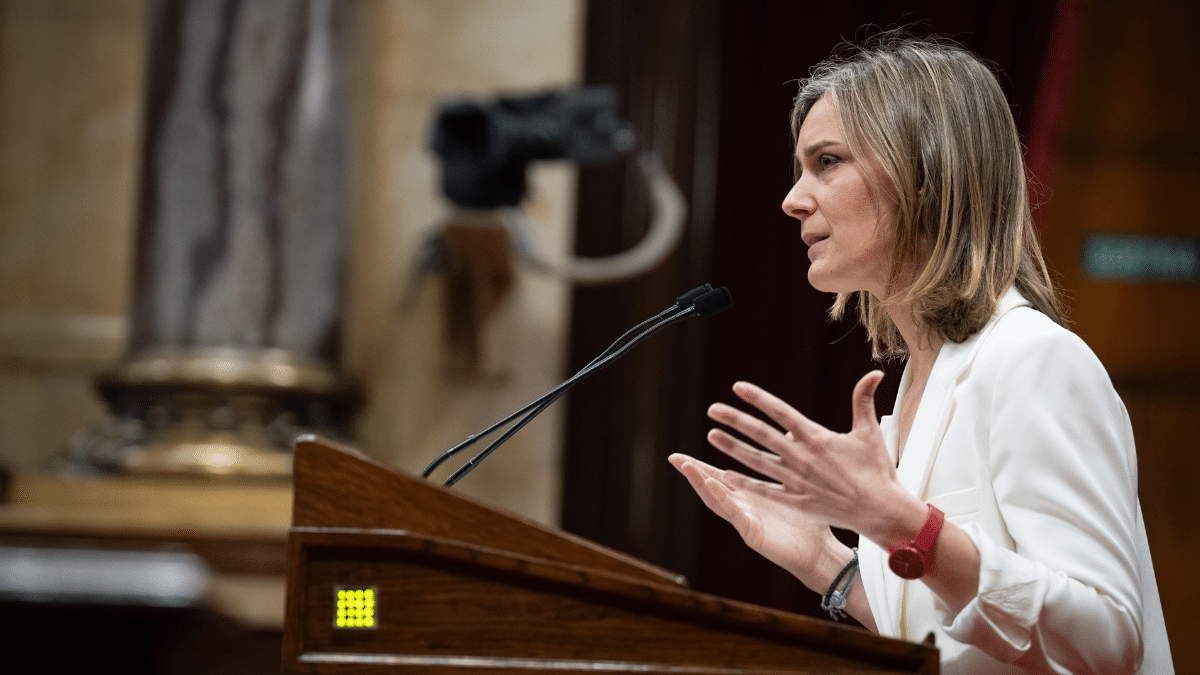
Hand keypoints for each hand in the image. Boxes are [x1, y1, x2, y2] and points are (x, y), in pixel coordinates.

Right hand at [667, 453, 843, 590]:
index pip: (719, 477)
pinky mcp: (752, 533)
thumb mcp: (797, 483)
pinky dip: (722, 498)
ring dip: (701, 483)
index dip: (700, 466)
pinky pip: (734, 513)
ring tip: (687, 466)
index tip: (681, 453)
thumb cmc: (810, 520)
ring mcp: (745, 521)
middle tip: (673, 458)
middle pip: (711, 487)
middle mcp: (743, 507)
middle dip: (692, 473)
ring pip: (717, 500)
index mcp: (750, 495)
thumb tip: (792, 429)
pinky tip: (711, 484)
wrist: (822, 551)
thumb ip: (789, 459)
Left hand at [705, 371, 921, 546]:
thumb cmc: (877, 471)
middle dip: (735, 421)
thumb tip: (874, 373)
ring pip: (757, 461)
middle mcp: (802, 458)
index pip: (780, 412)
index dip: (758, 398)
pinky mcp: (797, 502)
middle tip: (712, 410)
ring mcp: (797, 481)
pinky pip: (765, 490)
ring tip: (712, 436)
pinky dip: (745, 483)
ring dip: (733, 448)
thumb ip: (863, 400)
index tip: (737, 387)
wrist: (882, 511)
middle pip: (761, 435)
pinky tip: (726, 475)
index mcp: (817, 438)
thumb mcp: (870, 432)